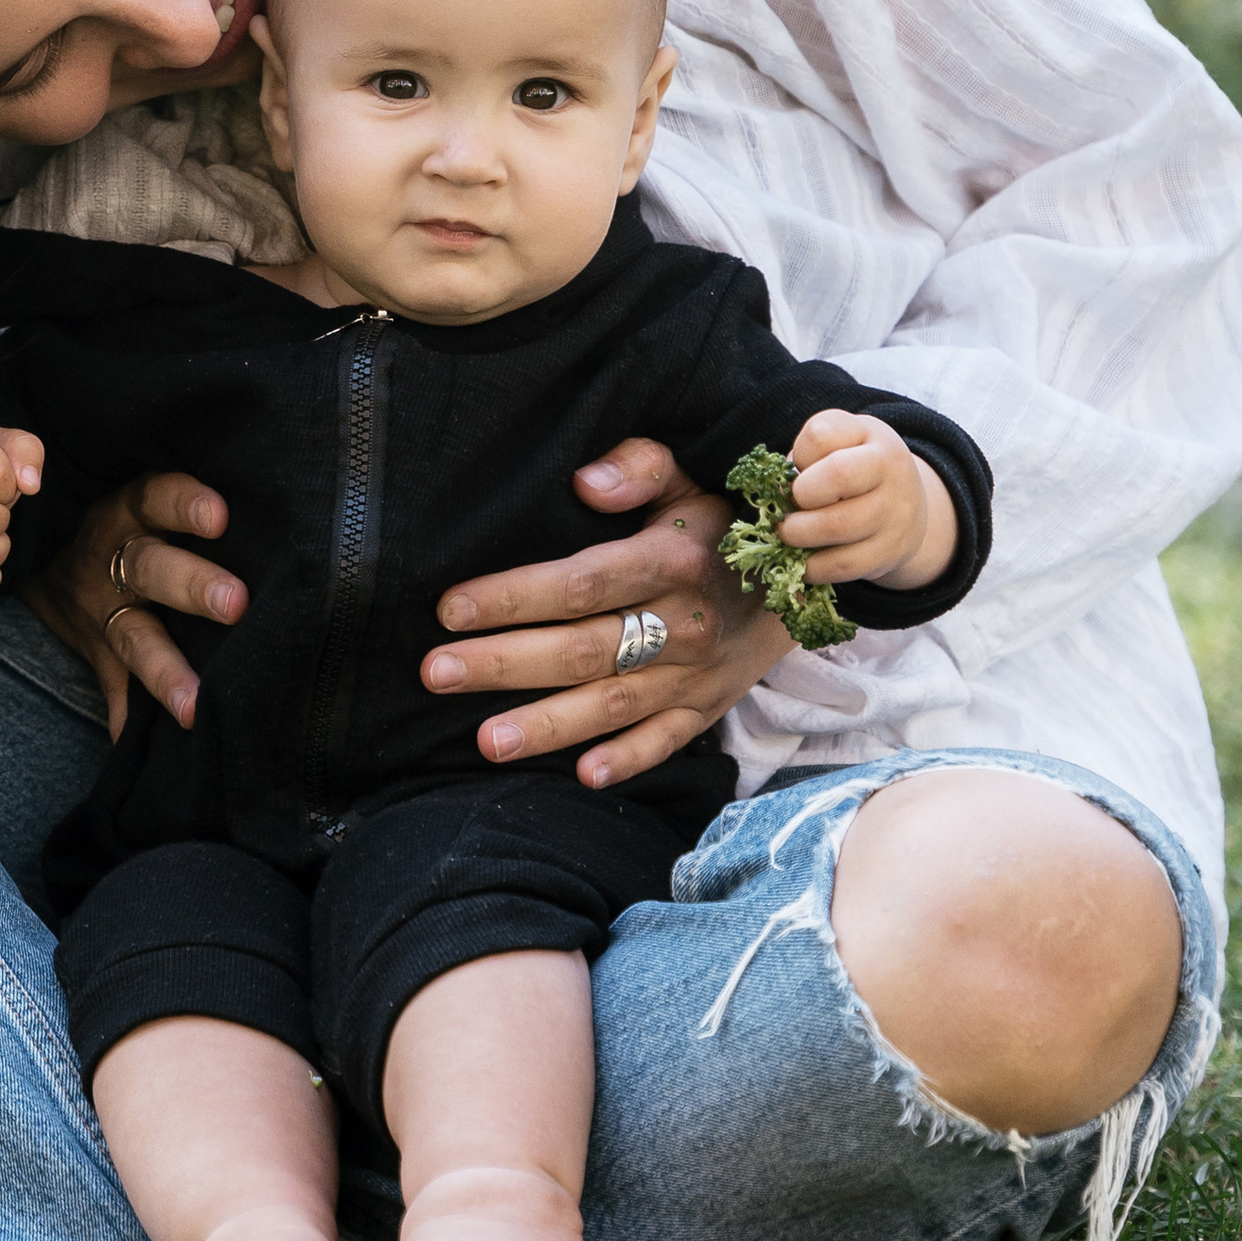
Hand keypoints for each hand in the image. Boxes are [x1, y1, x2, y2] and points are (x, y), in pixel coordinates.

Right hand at [28, 473, 246, 739]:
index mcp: (130, 515)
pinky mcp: (100, 658)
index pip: (156, 499)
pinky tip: (138, 745)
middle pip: (149, 568)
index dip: (185, 506)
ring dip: (164, 672)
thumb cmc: (133, 530)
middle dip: (191, 586)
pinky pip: (114, 690)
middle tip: (235, 605)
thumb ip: (190, 509)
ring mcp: (104, 613)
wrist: (53, 571)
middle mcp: (113, 561)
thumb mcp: (146, 507)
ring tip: (192, 706)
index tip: (221, 517)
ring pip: (134, 638)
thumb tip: (283, 509)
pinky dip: (126, 719)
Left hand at [417, 439, 792, 790]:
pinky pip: (667, 741)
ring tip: (485, 741)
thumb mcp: (692, 472)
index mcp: (670, 561)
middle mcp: (683, 623)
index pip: (580, 584)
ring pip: (613, 705)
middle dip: (503, 664)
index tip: (450, 609)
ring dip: (548, 726)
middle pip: (581, 650)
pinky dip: (629, 760)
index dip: (513, 597)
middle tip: (436, 673)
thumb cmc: (724, 518)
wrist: (805, 572)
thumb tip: (586, 482)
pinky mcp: (708, 707)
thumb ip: (641, 465)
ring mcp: (696, 673)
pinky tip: (582, 775)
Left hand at [778, 410, 955, 593]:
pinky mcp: (889, 552)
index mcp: (871, 436)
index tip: (799, 469)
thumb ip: (808, 456)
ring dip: (799, 534)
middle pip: (837, 474)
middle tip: (788, 508)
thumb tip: (776, 494)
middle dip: (799, 495)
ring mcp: (894, 513)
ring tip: (789, 534)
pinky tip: (803, 562)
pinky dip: (813, 567)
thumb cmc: (857, 470)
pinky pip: (843, 565)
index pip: (821, 435)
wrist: (908, 507)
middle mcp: (891, 470)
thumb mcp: (841, 444)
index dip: (798, 454)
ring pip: (838, 525)